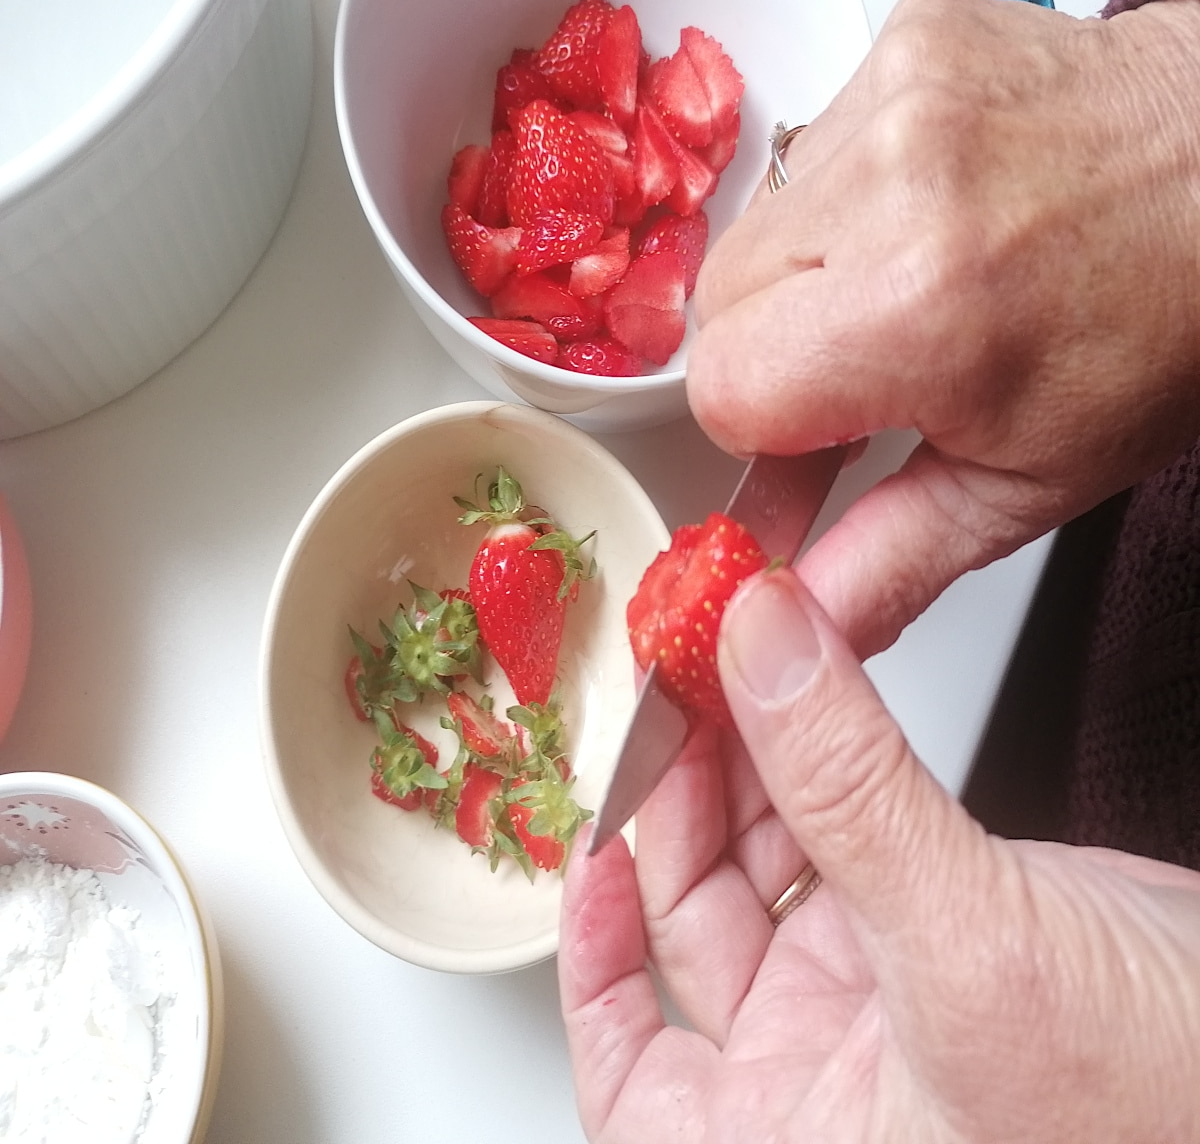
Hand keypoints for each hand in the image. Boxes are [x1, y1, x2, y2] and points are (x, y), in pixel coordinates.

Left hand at [559, 566, 1199, 1141]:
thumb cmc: (1173, 1120)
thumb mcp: (973, 947)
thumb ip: (849, 788)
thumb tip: (761, 651)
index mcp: (801, 1141)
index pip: (634, 1072)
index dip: (592, 965)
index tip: (590, 857)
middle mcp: (835, 1080)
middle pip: (702, 933)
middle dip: (682, 814)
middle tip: (680, 710)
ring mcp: (896, 1004)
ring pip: (778, 870)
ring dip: (753, 773)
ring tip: (738, 679)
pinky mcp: (956, 934)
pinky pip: (857, 838)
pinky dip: (830, 768)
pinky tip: (812, 703)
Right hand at [688, 0, 1199, 656]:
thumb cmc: (1162, 322)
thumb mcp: (1027, 485)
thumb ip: (884, 564)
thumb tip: (794, 624)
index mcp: (922, 309)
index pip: (725, 388)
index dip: (768, 429)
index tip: (824, 432)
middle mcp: (899, 182)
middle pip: (721, 306)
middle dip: (778, 352)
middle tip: (872, 362)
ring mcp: (899, 95)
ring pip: (754, 229)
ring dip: (810, 274)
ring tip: (915, 280)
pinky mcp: (904, 40)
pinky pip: (805, 154)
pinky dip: (846, 202)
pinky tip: (924, 212)